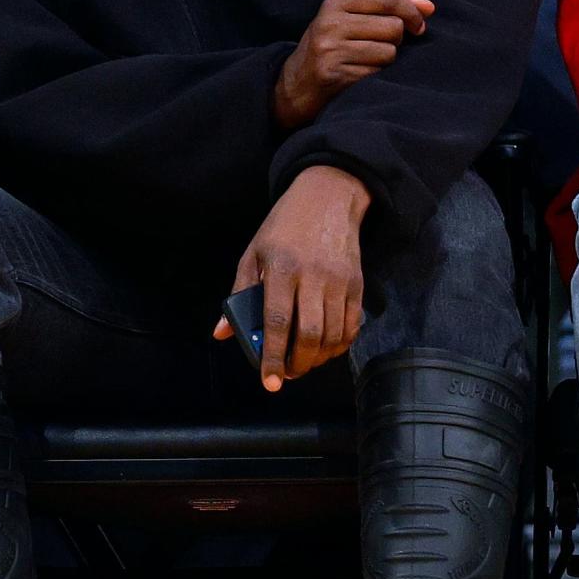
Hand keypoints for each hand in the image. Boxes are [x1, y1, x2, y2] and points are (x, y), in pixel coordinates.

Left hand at [214, 165, 368, 390]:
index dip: (274, 356)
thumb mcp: (253, 252)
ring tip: (304, 364)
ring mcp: (338, 280)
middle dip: (298, 364)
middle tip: (288, 374)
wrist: (328, 197)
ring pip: (332, 335)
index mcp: (280, 268)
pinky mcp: (356, 283)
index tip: (270, 381)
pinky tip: (326, 349)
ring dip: (318, 359)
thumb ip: (239, 293)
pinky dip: (339, 345)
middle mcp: (312, 276)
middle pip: (309, 334)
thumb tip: (222, 332)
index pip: (278, 321)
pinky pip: (351, 325)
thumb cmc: (283, 227)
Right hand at [274, 0, 433, 129]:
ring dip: (385, 61)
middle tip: (381, 47)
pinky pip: (377, 74)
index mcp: (335, 3)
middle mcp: (330, 23)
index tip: (420, 26)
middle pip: (392, 26)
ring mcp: (330, 50)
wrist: (293, 86)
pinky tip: (357, 76)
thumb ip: (388, 10)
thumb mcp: (350, 21)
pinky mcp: (334, 75)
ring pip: (389, 52)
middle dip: (396, 40)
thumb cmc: (330, 49)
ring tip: (365, 62)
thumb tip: (430, 8)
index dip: (411, 11)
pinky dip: (374, 77)